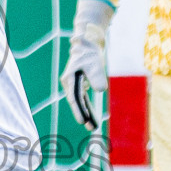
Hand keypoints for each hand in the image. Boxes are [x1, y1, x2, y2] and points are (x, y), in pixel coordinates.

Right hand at [60, 0, 112, 129]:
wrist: (89, 42)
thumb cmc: (90, 52)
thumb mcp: (95, 63)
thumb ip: (97, 76)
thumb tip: (101, 90)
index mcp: (69, 78)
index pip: (74, 98)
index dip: (79, 110)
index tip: (83, 121)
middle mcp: (69, 83)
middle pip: (76, 102)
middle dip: (83, 115)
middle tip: (91, 128)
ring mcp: (74, 84)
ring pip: (79, 102)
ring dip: (86, 113)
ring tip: (94, 126)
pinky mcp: (80, 83)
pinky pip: (83, 98)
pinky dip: (88, 107)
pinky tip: (93, 116)